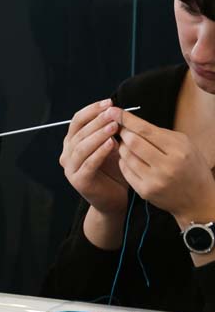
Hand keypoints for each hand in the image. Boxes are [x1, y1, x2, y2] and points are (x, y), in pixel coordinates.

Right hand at [60, 99, 126, 217]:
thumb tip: (117, 110)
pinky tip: (112, 144)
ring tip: (114, 126)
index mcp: (72, 143)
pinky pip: (88, 163)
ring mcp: (70, 168)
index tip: (108, 103)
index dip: (91, 110)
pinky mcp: (78, 181)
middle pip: (79, 133)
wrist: (114, 199)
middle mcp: (67, 154)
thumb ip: (110, 132)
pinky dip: (99, 153)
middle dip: (97, 121)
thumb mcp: (112, 147)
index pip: (77, 121)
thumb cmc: (114, 172)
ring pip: (81, 147)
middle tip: (113, 113)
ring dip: (98, 134)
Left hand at [116, 111, 214, 225]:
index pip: (146, 130)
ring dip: (122, 147)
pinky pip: (125, 170)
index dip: (127, 119)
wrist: (199, 200)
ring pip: (127, 156)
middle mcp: (167, 166)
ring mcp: (155, 180)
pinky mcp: (145, 191)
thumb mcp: (185, 145)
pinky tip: (129, 158)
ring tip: (126, 144)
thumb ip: (161, 134)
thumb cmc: (191, 167)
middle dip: (123, 133)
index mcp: (179, 150)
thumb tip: (131, 122)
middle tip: (120, 129)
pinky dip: (124, 161)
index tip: (113, 111)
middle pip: (133, 142)